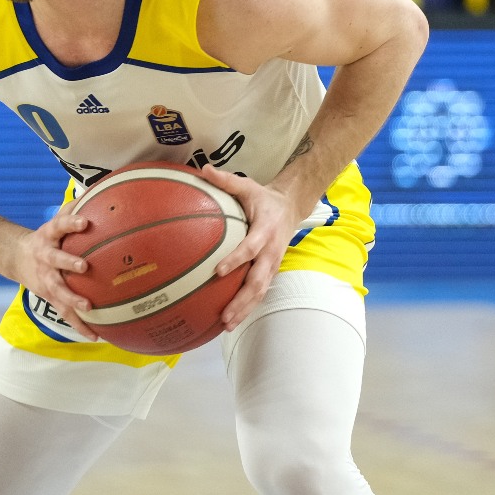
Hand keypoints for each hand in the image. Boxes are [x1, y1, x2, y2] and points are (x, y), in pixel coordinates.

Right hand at [13, 202, 98, 340]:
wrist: (16, 258)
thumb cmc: (47, 237)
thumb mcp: (55, 221)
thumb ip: (74, 208)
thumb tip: (100, 190)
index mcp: (48, 236)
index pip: (59, 225)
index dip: (71, 222)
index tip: (85, 221)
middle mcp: (45, 258)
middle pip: (56, 260)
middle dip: (68, 263)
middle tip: (84, 266)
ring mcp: (46, 279)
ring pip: (58, 291)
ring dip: (72, 299)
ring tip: (88, 307)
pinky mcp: (49, 297)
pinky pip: (65, 313)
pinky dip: (79, 325)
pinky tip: (96, 334)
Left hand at [200, 165, 298, 329]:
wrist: (291, 207)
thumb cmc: (262, 198)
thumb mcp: (247, 185)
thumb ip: (225, 179)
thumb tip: (203, 170)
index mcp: (265, 230)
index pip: (250, 248)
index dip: (236, 260)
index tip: (219, 271)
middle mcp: (271, 252)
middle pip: (258, 280)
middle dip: (242, 299)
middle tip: (224, 314)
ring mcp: (272, 264)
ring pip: (260, 291)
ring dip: (244, 309)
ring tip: (226, 325)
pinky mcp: (270, 271)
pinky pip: (259, 292)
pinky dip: (247, 307)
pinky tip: (230, 320)